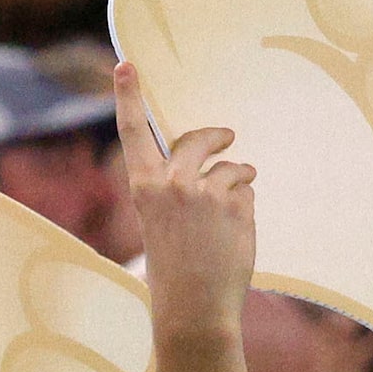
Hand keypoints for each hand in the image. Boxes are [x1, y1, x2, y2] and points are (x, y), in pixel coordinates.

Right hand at [115, 62, 255, 345]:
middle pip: (197, 139)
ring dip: (238, 180)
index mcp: (142, 188)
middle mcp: (171, 183)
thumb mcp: (163, 221)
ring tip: (231, 211)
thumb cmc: (175, 268)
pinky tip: (235, 233)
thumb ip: (178, 188)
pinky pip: (246, 192)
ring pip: (230, 168)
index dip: (128, 97)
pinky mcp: (235, 204)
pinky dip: (245, 207)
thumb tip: (218, 161)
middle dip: (215, 137)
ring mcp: (204, 192)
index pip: (132, 132)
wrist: (193, 307)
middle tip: (228, 137)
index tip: (126, 64)